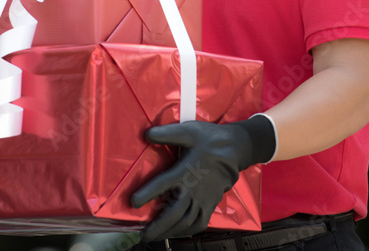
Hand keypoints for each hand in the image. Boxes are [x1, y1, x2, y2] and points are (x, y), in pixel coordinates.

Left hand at [130, 116, 274, 241]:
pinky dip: (187, 231)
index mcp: (185, 171)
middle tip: (143, 236)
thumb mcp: (188, 131)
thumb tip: (146, 135)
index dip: (147, 194)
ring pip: (186, 222)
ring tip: (155, 237)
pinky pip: (199, 223)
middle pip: (175, 214)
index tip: (133, 203)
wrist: (236, 149)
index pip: (163, 184)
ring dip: (170, 232)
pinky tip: (177, 232)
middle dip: (158, 227)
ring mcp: (204, 199)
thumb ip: (167, 134)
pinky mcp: (211, 203)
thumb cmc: (210, 139)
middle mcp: (194, 189)